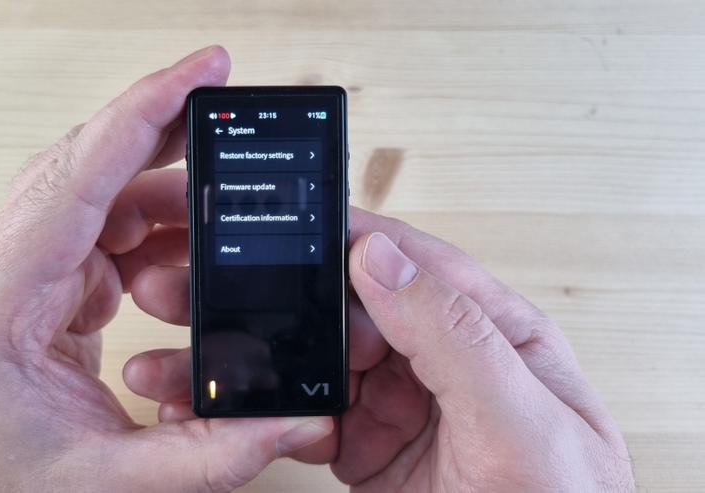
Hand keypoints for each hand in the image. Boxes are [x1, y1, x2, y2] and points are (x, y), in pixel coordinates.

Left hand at [0, 46, 331, 492]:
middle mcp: (4, 271)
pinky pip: (106, 235)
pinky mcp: (45, 289)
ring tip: (229, 208)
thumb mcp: (107, 479)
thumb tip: (290, 417)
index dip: (141, 116)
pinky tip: (192, 249)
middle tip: (225, 102)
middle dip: (164, 129)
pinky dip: (156, 233)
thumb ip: (209, 454)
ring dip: (168, 194)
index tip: (196, 75)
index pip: (76, 179)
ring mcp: (23, 275)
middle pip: (90, 167)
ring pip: (102, 197)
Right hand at [124, 207, 635, 490]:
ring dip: (247, 354)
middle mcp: (436, 356)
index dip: (335, 235)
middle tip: (198, 286)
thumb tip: (382, 259)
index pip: (405, 262)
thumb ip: (455, 336)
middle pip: (340, 307)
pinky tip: (216, 405)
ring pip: (310, 360)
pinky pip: (302, 416)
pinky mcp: (366, 446)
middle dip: (267, 295)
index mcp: (487, 327)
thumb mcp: (521, 420)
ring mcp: (397, 401)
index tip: (270, 219)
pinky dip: (256, 413)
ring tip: (182, 351)